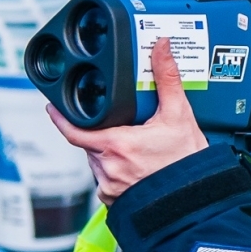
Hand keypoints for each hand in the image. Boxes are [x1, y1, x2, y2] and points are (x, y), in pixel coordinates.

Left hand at [48, 37, 209, 204]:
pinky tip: (137, 170)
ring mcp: (110, 188)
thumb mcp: (179, 115)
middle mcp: (108, 168)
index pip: (73, 130)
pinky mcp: (115, 202)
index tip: (53, 108)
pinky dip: (117, 174)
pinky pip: (107, 183)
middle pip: (90, 143)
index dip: (61, 118)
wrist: (197, 201)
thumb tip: (161, 49)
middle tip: (124, 128)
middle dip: (102, 133)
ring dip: (110, 154)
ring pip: (98, 163)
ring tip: (137, 151)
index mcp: (116, 145)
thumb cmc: (188, 165)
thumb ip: (167, 79)